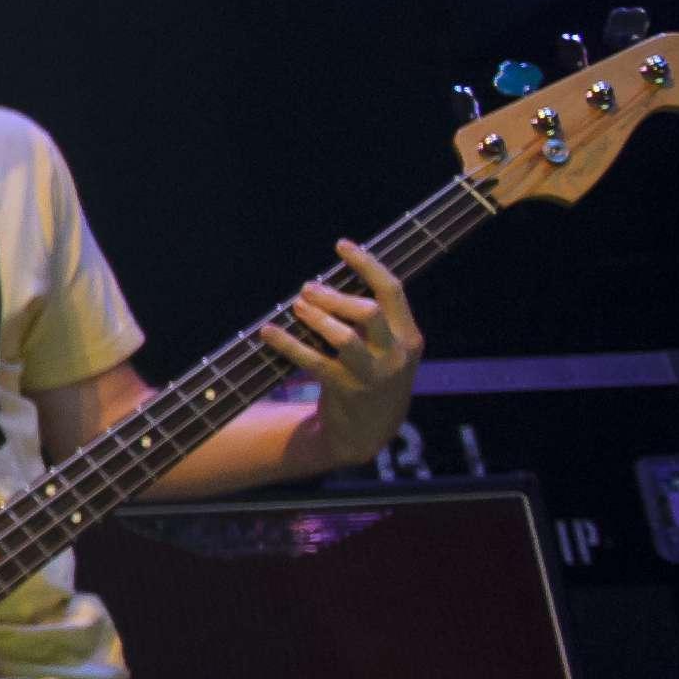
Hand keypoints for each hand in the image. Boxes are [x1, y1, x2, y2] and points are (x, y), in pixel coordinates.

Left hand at [262, 236, 420, 464]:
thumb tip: (325, 283)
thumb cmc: (371, 379)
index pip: (392, 290)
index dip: (367, 264)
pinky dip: (288, 344)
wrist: (368, 434)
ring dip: (316, 317)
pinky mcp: (346, 391)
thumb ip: (370, 320)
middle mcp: (396, 355)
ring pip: (345, 337)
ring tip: (296, 306)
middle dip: (335, 296)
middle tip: (308, 288)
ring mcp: (372, 375)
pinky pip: (313, 362)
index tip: (341, 245)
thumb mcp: (385, 350)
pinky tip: (268, 331)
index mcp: (409, 337)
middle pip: (368, 312)